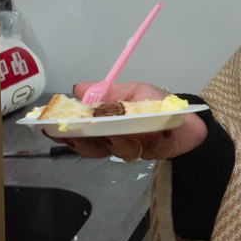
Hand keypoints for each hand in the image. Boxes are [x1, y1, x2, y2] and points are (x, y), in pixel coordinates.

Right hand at [47, 81, 208, 161]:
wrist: (189, 119)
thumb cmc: (158, 103)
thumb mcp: (131, 91)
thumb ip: (106, 92)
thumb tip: (77, 88)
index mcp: (106, 126)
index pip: (81, 133)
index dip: (64, 133)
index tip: (50, 128)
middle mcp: (116, 141)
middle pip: (93, 149)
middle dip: (83, 142)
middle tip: (76, 133)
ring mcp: (134, 148)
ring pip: (117, 151)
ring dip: (113, 141)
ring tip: (111, 131)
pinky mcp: (154, 152)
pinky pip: (146, 149)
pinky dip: (146, 139)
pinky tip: (146, 132)